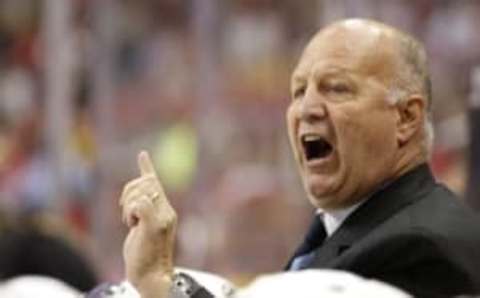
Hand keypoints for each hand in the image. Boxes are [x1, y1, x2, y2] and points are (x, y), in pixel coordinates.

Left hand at [121, 151, 176, 297]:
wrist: (152, 276)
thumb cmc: (145, 256)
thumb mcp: (142, 230)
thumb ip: (142, 214)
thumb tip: (134, 201)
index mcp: (166, 211)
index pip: (155, 183)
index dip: (146, 168)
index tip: (142, 154)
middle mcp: (167, 211)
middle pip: (146, 183)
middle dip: (129, 192)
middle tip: (126, 215)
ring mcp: (162, 218)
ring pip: (141, 192)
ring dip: (128, 205)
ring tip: (130, 222)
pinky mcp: (155, 226)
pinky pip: (140, 204)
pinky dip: (130, 212)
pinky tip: (131, 225)